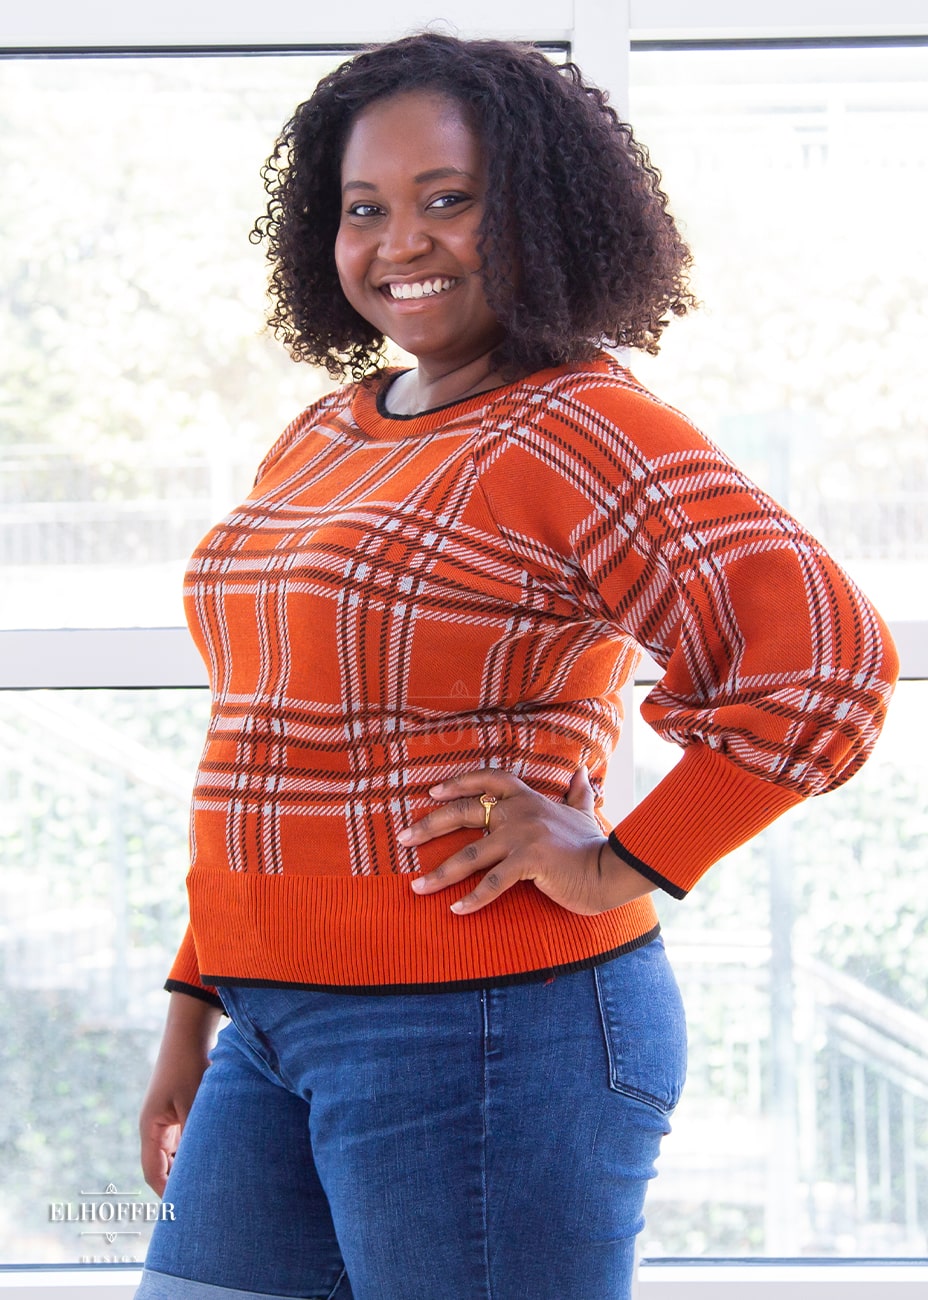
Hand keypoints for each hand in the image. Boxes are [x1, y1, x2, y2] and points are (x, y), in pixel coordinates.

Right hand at [139, 993, 221, 1195]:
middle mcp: (156, 1127)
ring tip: (212, 1182)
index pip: (153, 1172)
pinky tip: (216, 1155)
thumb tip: (203, 1166)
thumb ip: (196, 1134)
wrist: (189, 1032)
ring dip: (190, 1165)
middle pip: (164, 1166)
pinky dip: (196, 1148)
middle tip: (201, 1202)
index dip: (166, 1193)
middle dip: (179, 1183)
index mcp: (150, 1128)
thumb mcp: (194, 1103)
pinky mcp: (181, 1109)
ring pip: (177, 1153)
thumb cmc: (188, 1065)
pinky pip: (186, 1138)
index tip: (183, 1210)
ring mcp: (168, 1118)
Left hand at [400, 766, 654, 915]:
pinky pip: (492, 883)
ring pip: (470, 855)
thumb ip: (577, 792)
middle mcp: (520, 812)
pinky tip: (455, 910)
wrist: (611, 870)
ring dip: (439, 873)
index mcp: (528, 798)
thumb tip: (582, 770)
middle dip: (428, 825)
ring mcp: (523, 837)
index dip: (458, 783)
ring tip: (416, 887)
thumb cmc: (594, 845)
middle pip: (464, 812)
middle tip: (401, 837)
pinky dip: (471, 899)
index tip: (432, 792)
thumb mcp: (583, 811)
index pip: (488, 779)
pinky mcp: (528, 863)